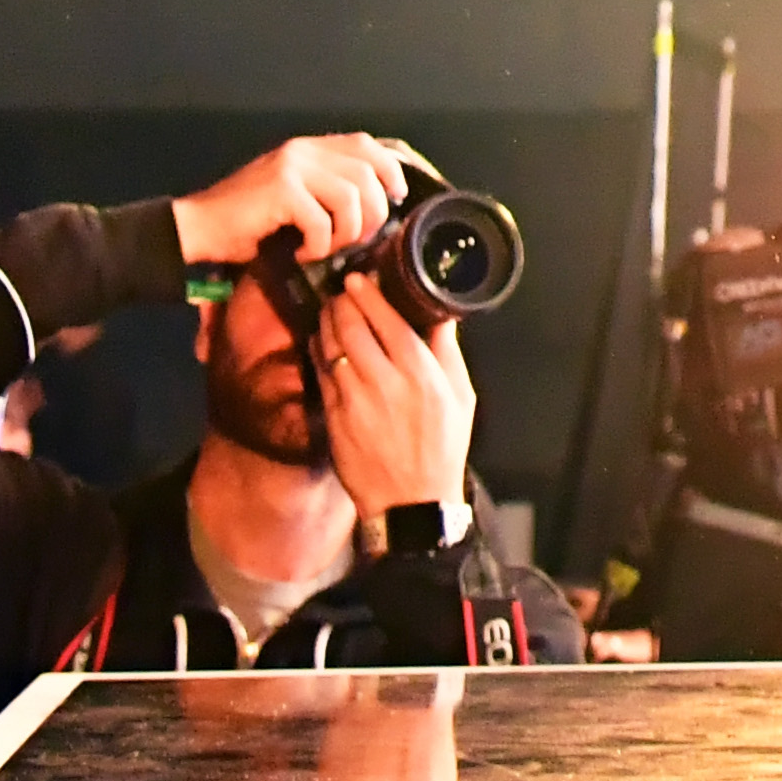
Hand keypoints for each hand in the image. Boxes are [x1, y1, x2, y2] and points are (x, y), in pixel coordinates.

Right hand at [172, 133, 422, 270]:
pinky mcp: (282, 189)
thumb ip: (324, 189)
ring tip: (327, 247)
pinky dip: (320, 244)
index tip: (396, 196)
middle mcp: (303, 150)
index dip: (389, 168)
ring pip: (351, 197)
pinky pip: (322, 220)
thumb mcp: (291, 196)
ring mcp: (292, 167)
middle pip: (366, 173)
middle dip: (373, 212)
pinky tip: (304, 252)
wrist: (198, 227)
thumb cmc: (246, 221)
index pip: (365, 144)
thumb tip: (372, 206)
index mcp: (308, 148)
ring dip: (347, 231)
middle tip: (355, 239)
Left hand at [309, 277, 474, 527]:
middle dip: (342, 304)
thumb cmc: (441, 447)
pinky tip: (321, 343)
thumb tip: (440, 314)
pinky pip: (322, 375)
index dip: (368, 296)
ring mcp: (354, 401)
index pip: (388, 321)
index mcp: (419, 373)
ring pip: (332, 348)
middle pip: (353, 328)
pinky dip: (319, 353)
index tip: (358, 279)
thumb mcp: (461, 396)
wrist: (412, 501)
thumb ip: (447, 351)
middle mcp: (384, 383)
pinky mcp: (335, 419)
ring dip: (327, 324)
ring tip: (330, 312)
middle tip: (340, 292)